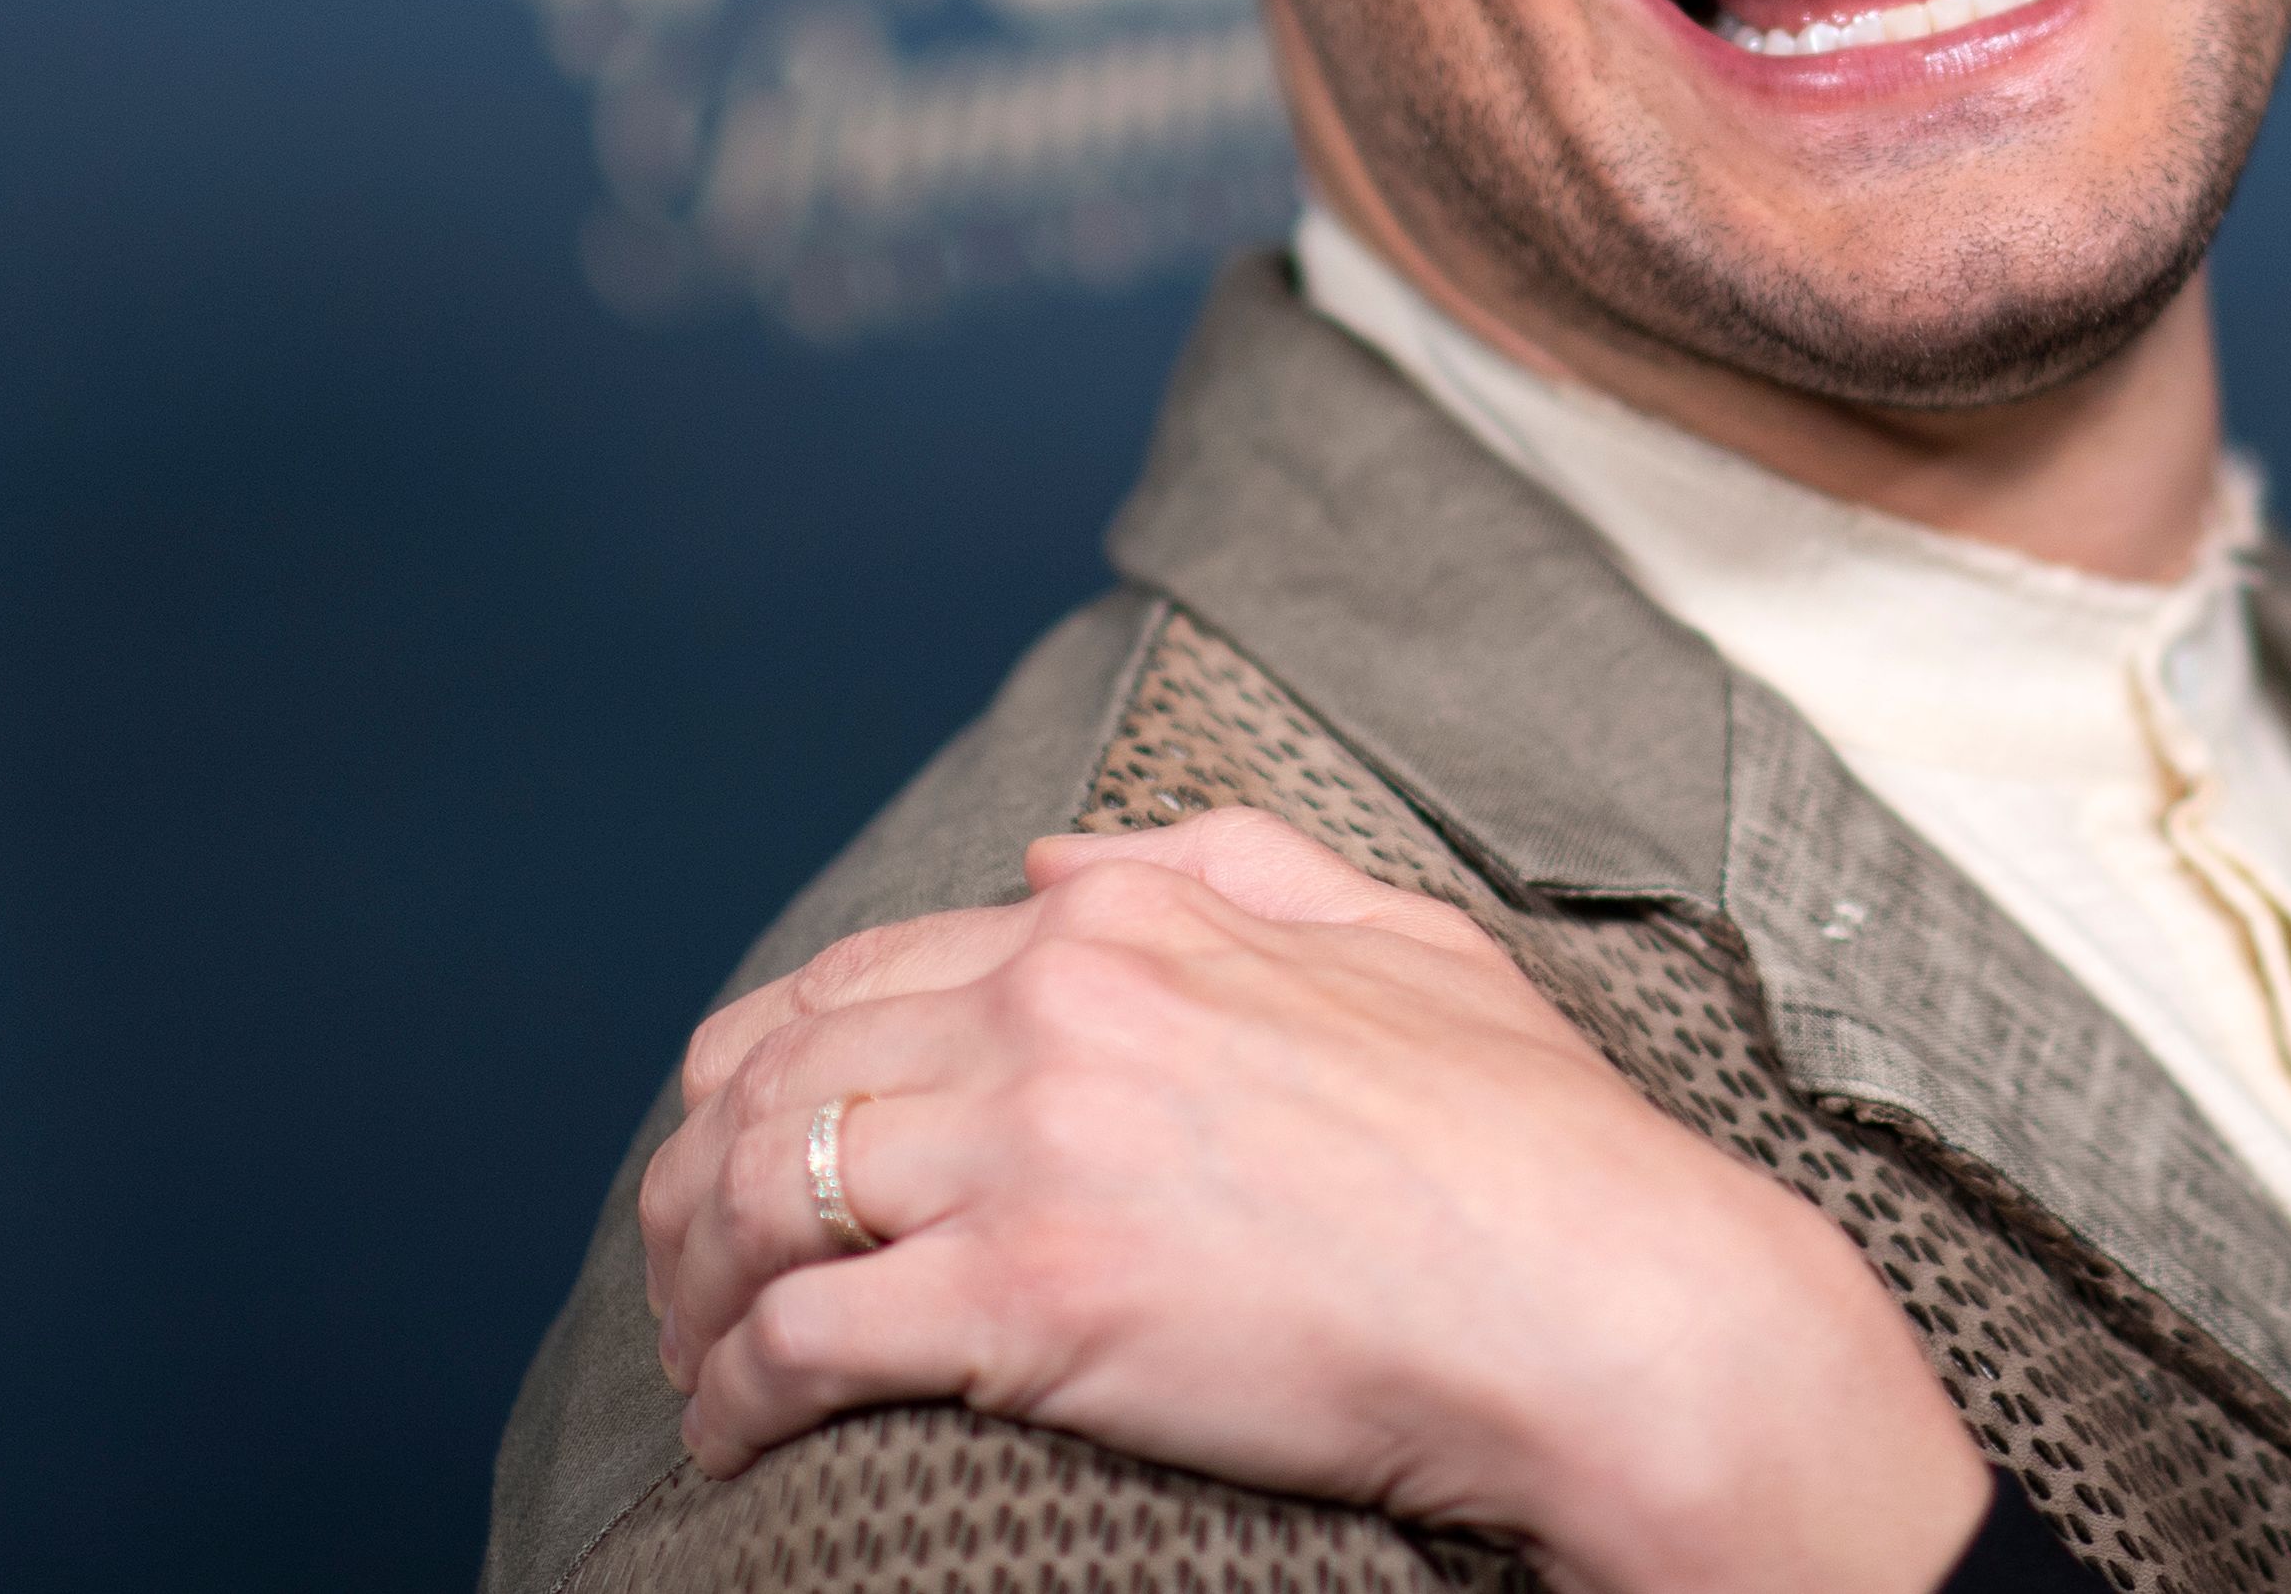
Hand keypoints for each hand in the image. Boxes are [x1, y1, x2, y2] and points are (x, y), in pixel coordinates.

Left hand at [638, 808, 1989, 1593]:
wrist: (1597, 1295)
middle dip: (697, 1178)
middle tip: (694, 1269)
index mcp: (1130, 917)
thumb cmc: (1528, 1139)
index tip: (755, 1146)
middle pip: (772, 1074)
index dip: (771, 1069)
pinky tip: (738, 1437)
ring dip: (693, 1287)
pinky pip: (800, 1338)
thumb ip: (1225, 863)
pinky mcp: (1023, 1297)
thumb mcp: (1400, 936)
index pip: (859, 972)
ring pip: (754, 1193)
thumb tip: (1056, 852)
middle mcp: (1055, 1004)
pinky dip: (736, 1395)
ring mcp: (1034, 1148)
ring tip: (703, 1361)